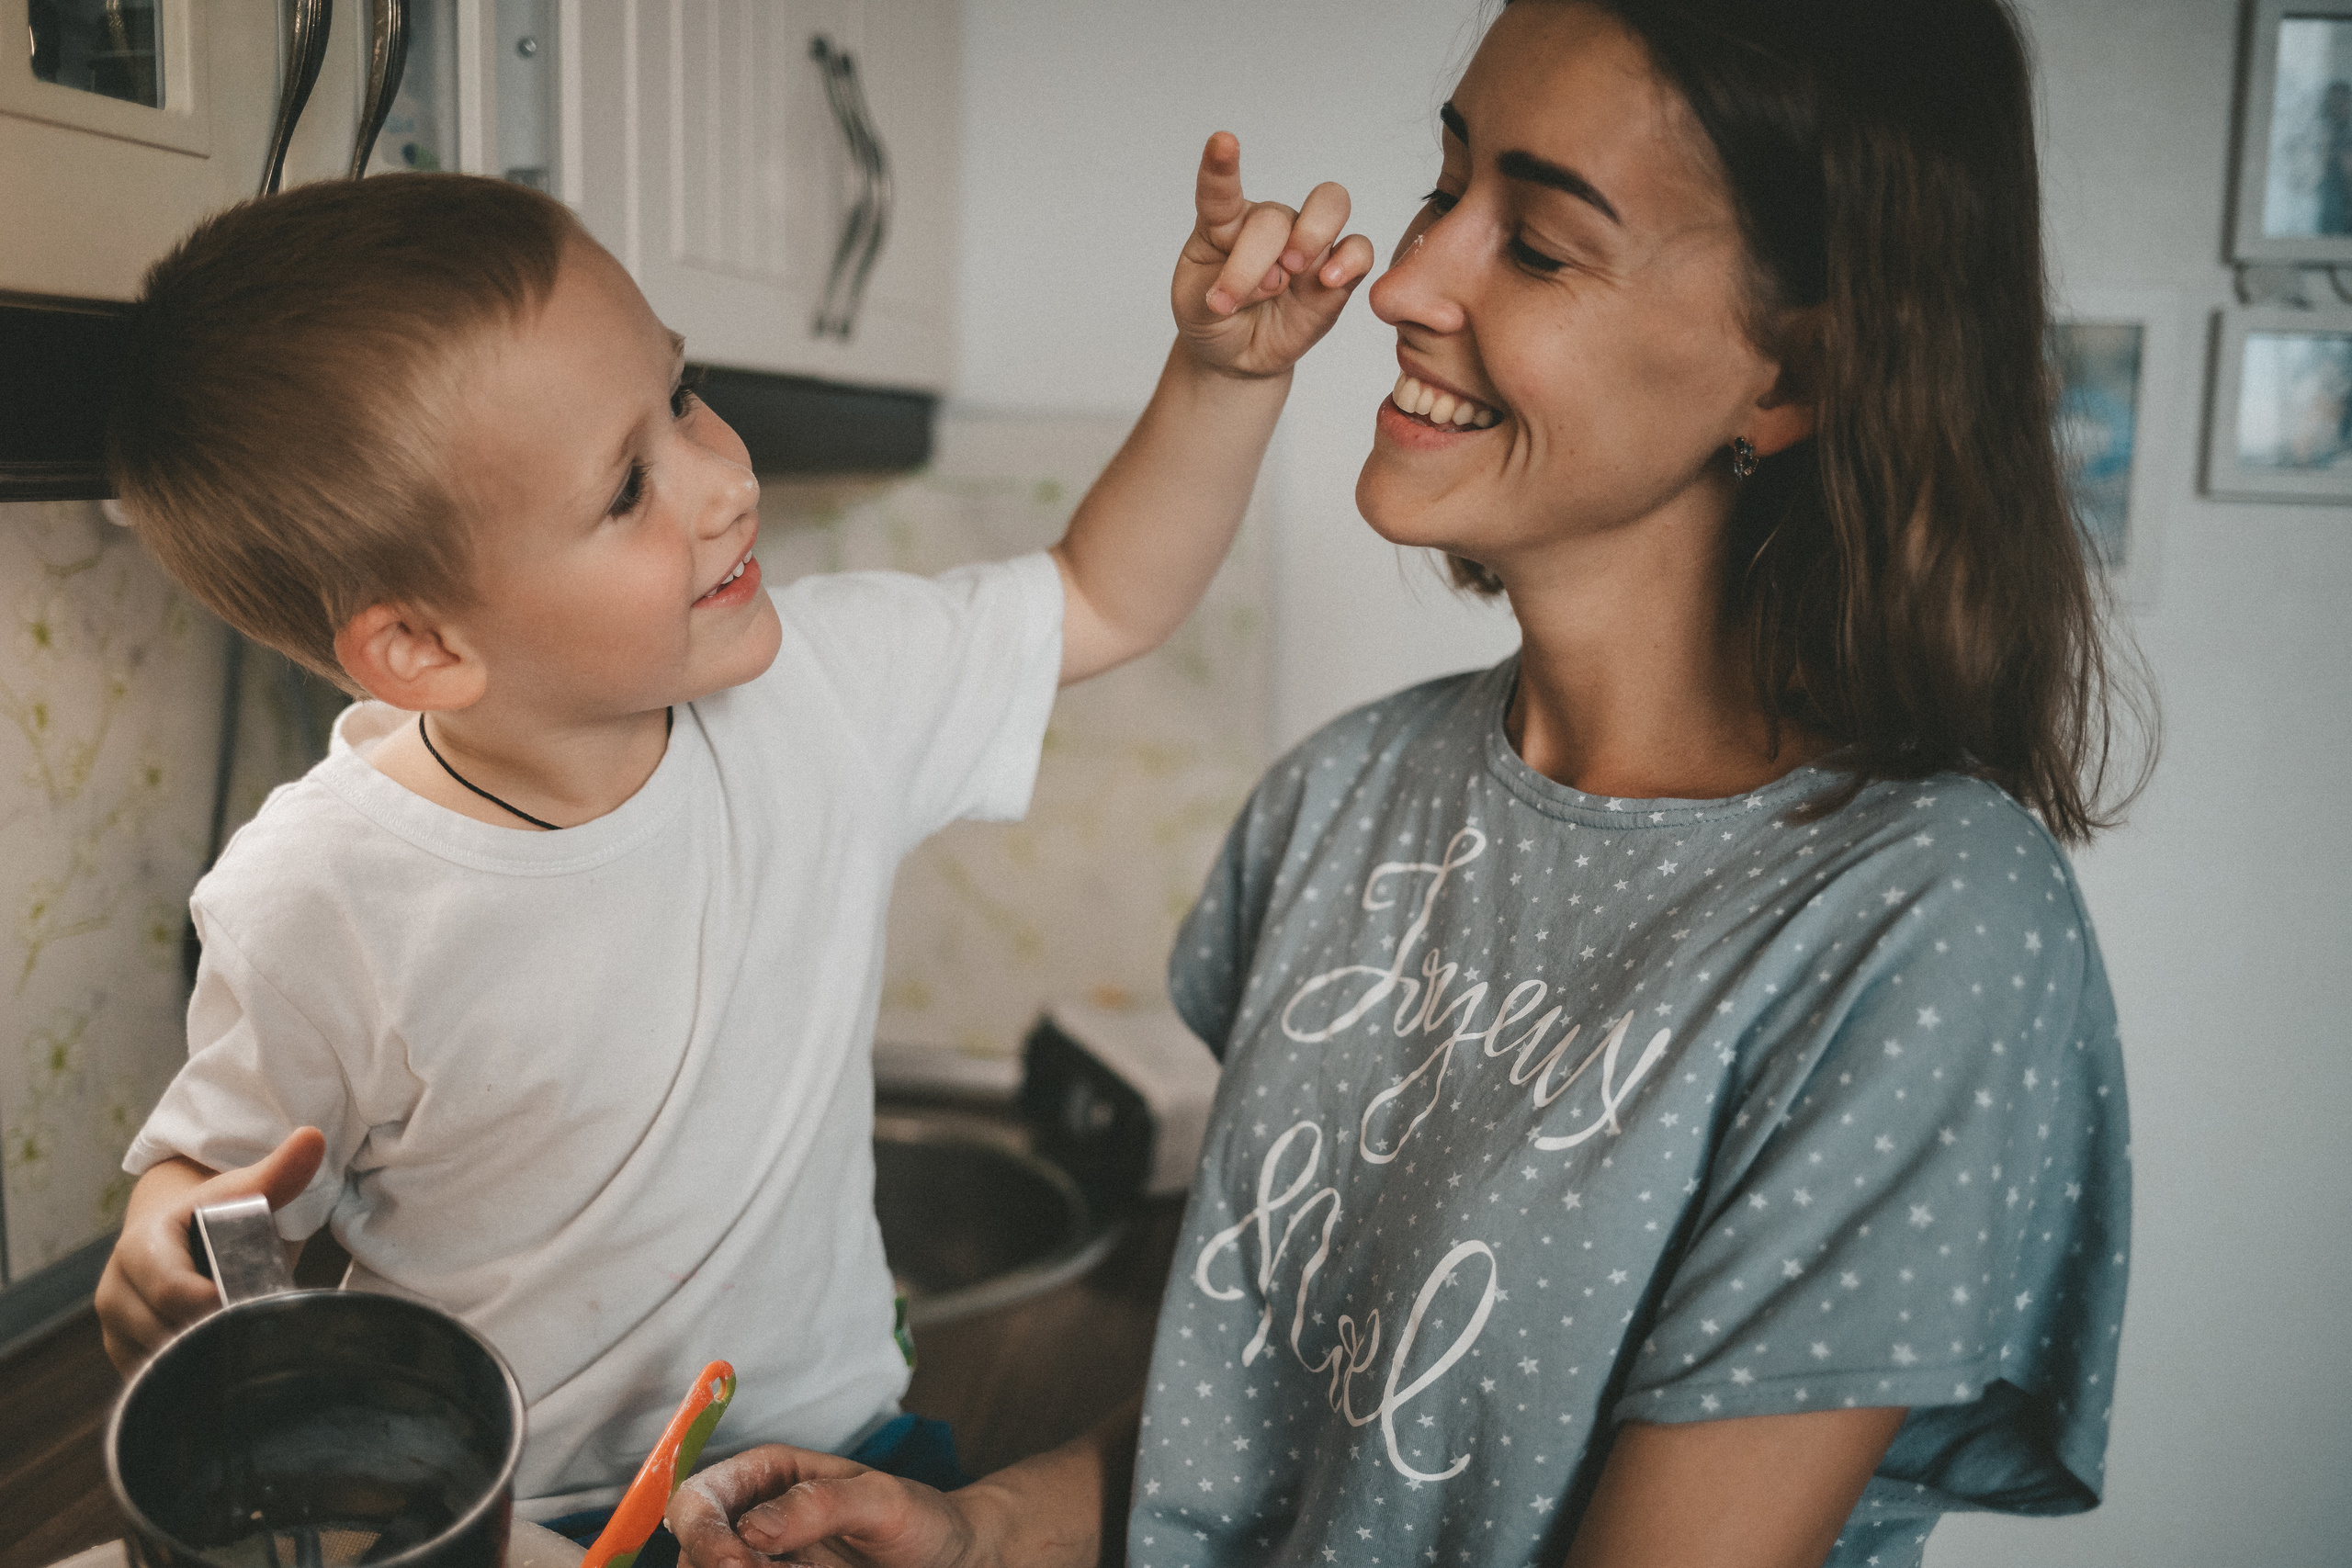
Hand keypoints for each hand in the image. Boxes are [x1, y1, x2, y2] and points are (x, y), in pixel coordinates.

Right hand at [94, 1126, 324, 1373]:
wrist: (178, 1233)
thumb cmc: (217, 1210)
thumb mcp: (243, 1189)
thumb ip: (278, 1173)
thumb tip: (314, 1138)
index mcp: (142, 1246)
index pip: (169, 1288)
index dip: (209, 1303)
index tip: (247, 1308)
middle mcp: (116, 1290)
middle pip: (163, 1331)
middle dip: (209, 1335)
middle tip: (256, 1337)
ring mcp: (117, 1326)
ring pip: (156, 1361)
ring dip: (198, 1361)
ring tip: (242, 1350)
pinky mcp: (125, 1352)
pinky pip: (152, 1378)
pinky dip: (186, 1378)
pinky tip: (223, 1370)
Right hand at [666, 1445, 979, 1567]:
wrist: (949, 1559)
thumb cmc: (919, 1519)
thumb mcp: (884, 1501)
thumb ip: (821, 1505)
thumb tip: (755, 1527)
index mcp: (765, 1476)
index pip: (696, 1500)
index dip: (702, 1535)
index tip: (736, 1565)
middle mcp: (751, 1521)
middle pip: (694, 1555)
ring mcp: (760, 1564)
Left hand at [1173, 132, 1373, 379]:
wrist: (1236, 356)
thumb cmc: (1213, 319)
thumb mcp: (1195, 306)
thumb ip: (1223, 286)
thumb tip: (1276, 279)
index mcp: (1225, 223)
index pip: (1222, 190)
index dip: (1222, 166)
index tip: (1223, 142)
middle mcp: (1270, 224)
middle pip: (1274, 217)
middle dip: (1251, 264)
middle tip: (1231, 300)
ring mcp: (1306, 245)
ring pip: (1328, 206)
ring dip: (1312, 234)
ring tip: (1291, 270)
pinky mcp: (1337, 274)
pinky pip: (1359, 249)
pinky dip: (1350, 260)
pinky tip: (1329, 281)